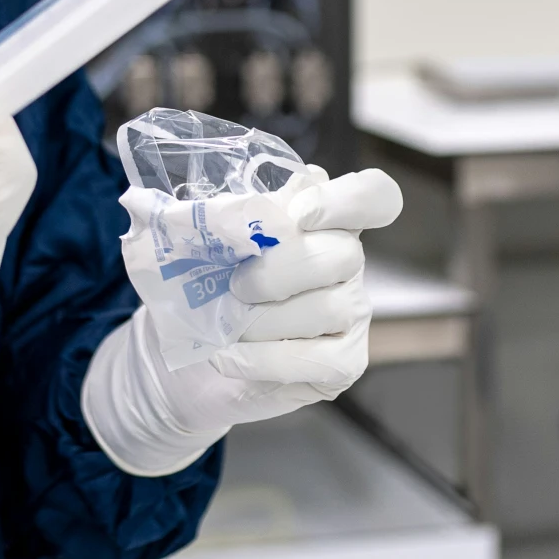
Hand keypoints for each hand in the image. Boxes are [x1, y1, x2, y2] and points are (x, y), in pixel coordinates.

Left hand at [82, 168, 402, 475]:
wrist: (185, 356)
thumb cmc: (200, 285)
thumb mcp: (197, 241)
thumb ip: (213, 215)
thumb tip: (212, 211)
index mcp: (322, 215)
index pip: (374, 196)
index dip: (344, 202)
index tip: (297, 216)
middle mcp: (347, 260)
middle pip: (343, 252)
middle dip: (277, 269)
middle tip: (234, 285)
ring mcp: (352, 312)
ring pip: (325, 308)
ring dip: (260, 319)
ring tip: (226, 325)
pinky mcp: (344, 363)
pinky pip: (315, 359)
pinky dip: (263, 358)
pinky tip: (229, 355)